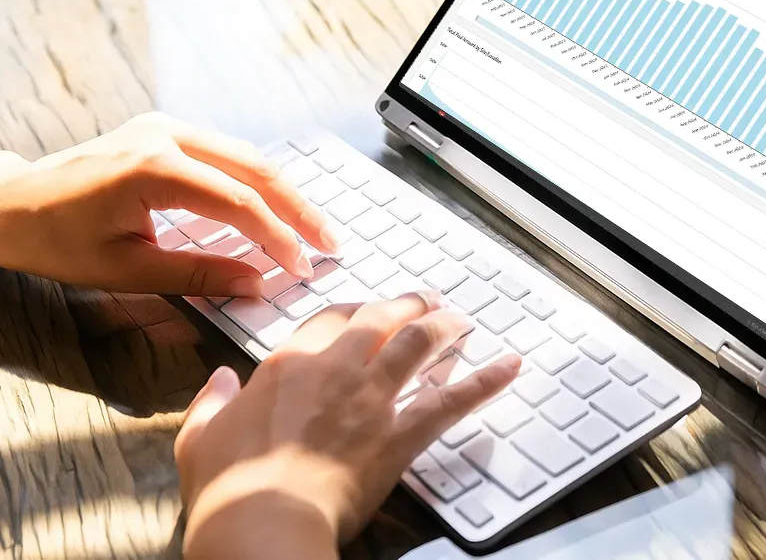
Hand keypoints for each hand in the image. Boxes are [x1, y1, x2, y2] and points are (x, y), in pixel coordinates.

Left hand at [0, 112, 337, 296]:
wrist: (10, 205)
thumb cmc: (57, 240)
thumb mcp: (126, 269)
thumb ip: (196, 275)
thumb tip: (254, 284)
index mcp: (154, 169)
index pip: (240, 202)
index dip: (279, 237)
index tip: (303, 267)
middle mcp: (165, 135)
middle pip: (256, 168)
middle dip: (299, 208)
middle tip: (330, 242)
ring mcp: (166, 126)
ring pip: (247, 154)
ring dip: (284, 191)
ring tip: (312, 226)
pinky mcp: (164, 130)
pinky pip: (226, 152)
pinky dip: (257, 179)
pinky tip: (277, 203)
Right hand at [175, 292, 520, 559]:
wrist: (261, 520)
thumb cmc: (228, 484)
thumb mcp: (199, 436)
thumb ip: (212, 401)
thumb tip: (220, 381)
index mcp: (289, 363)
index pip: (332, 318)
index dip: (357, 310)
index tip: (369, 309)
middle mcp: (336, 369)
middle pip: (383, 319)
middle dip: (409, 305)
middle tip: (427, 301)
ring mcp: (372, 400)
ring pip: (419, 345)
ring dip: (445, 327)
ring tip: (462, 319)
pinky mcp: (398, 436)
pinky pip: (449, 402)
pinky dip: (484, 382)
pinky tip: (509, 367)